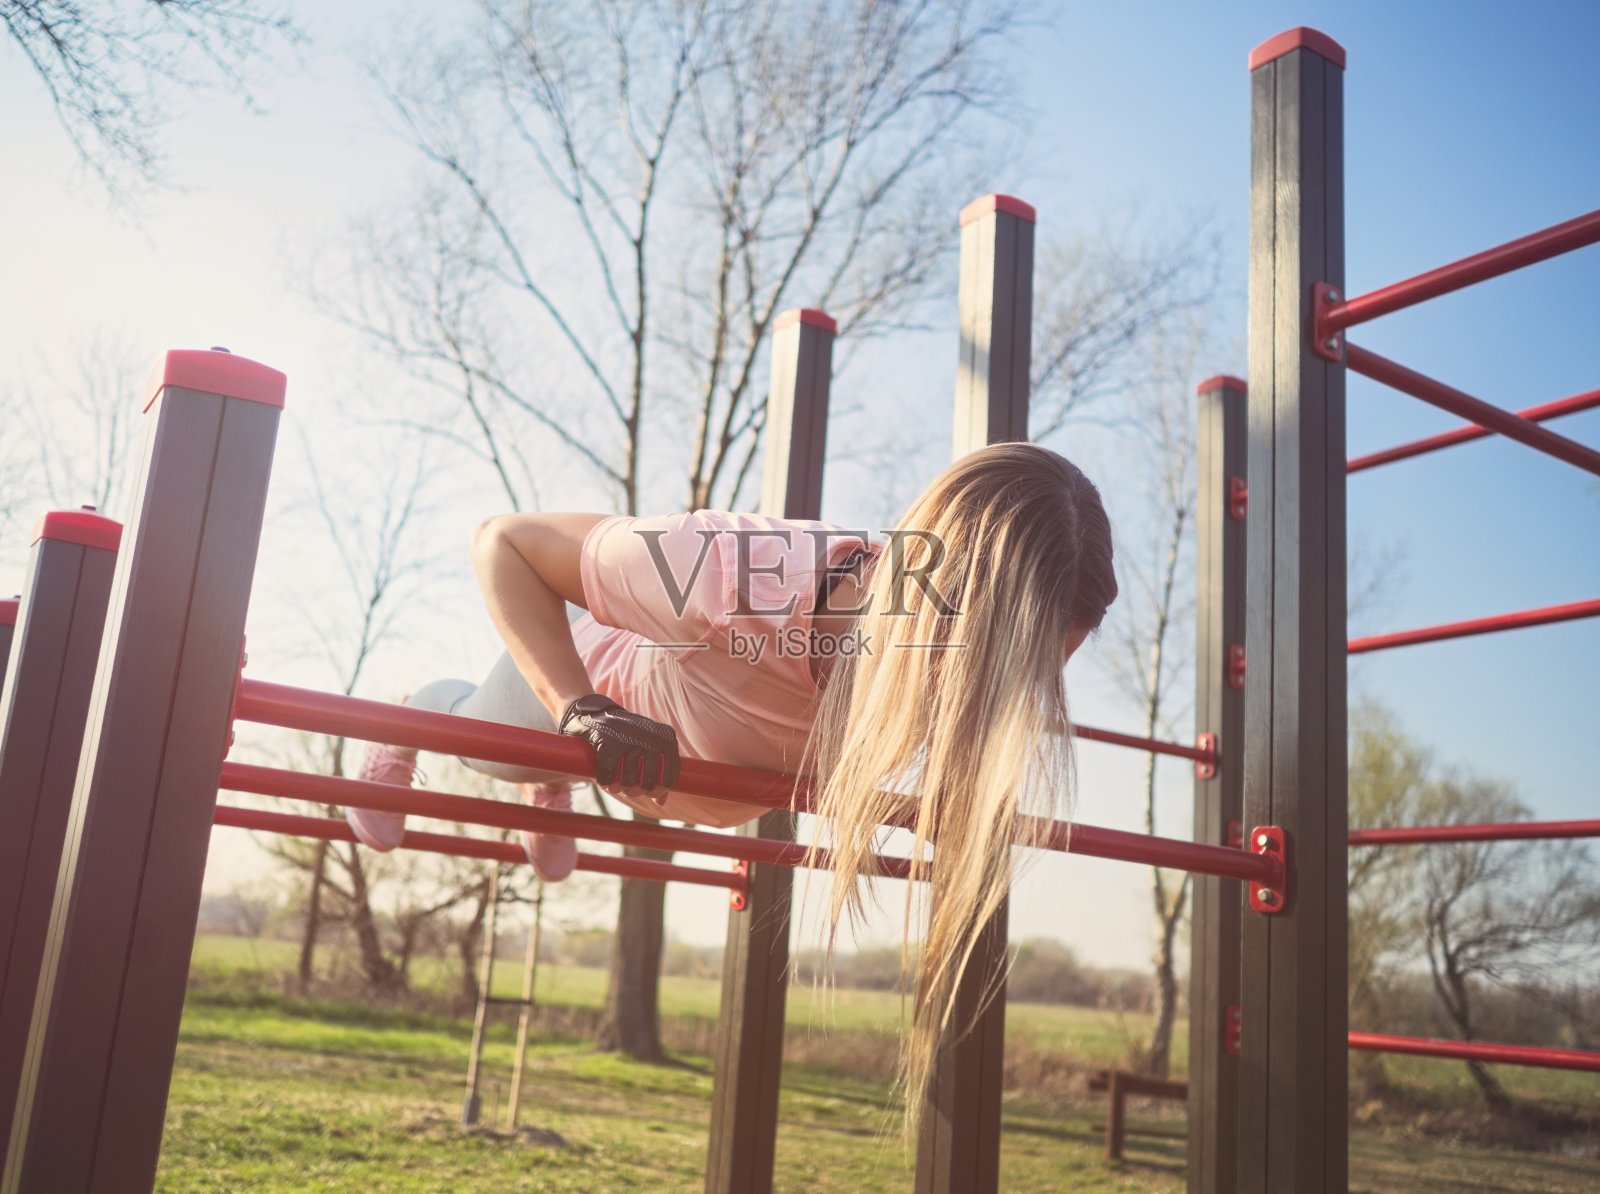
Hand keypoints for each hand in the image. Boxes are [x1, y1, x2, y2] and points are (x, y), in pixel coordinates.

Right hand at [559, 694, 680, 799]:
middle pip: (648, 784)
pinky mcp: (607, 746)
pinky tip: (604, 776)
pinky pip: (609, 779)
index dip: (657, 790)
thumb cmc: (626, 735)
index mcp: (666, 738)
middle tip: (626, 784)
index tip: (646, 790)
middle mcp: (651, 738)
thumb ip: (658, 773)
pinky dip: (605, 782)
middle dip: (635, 790)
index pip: (669, 778)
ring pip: (627, 783)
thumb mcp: (648, 748)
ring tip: (615, 778)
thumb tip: (661, 802)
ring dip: (618, 787)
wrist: (595, 714)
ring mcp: (629, 740)